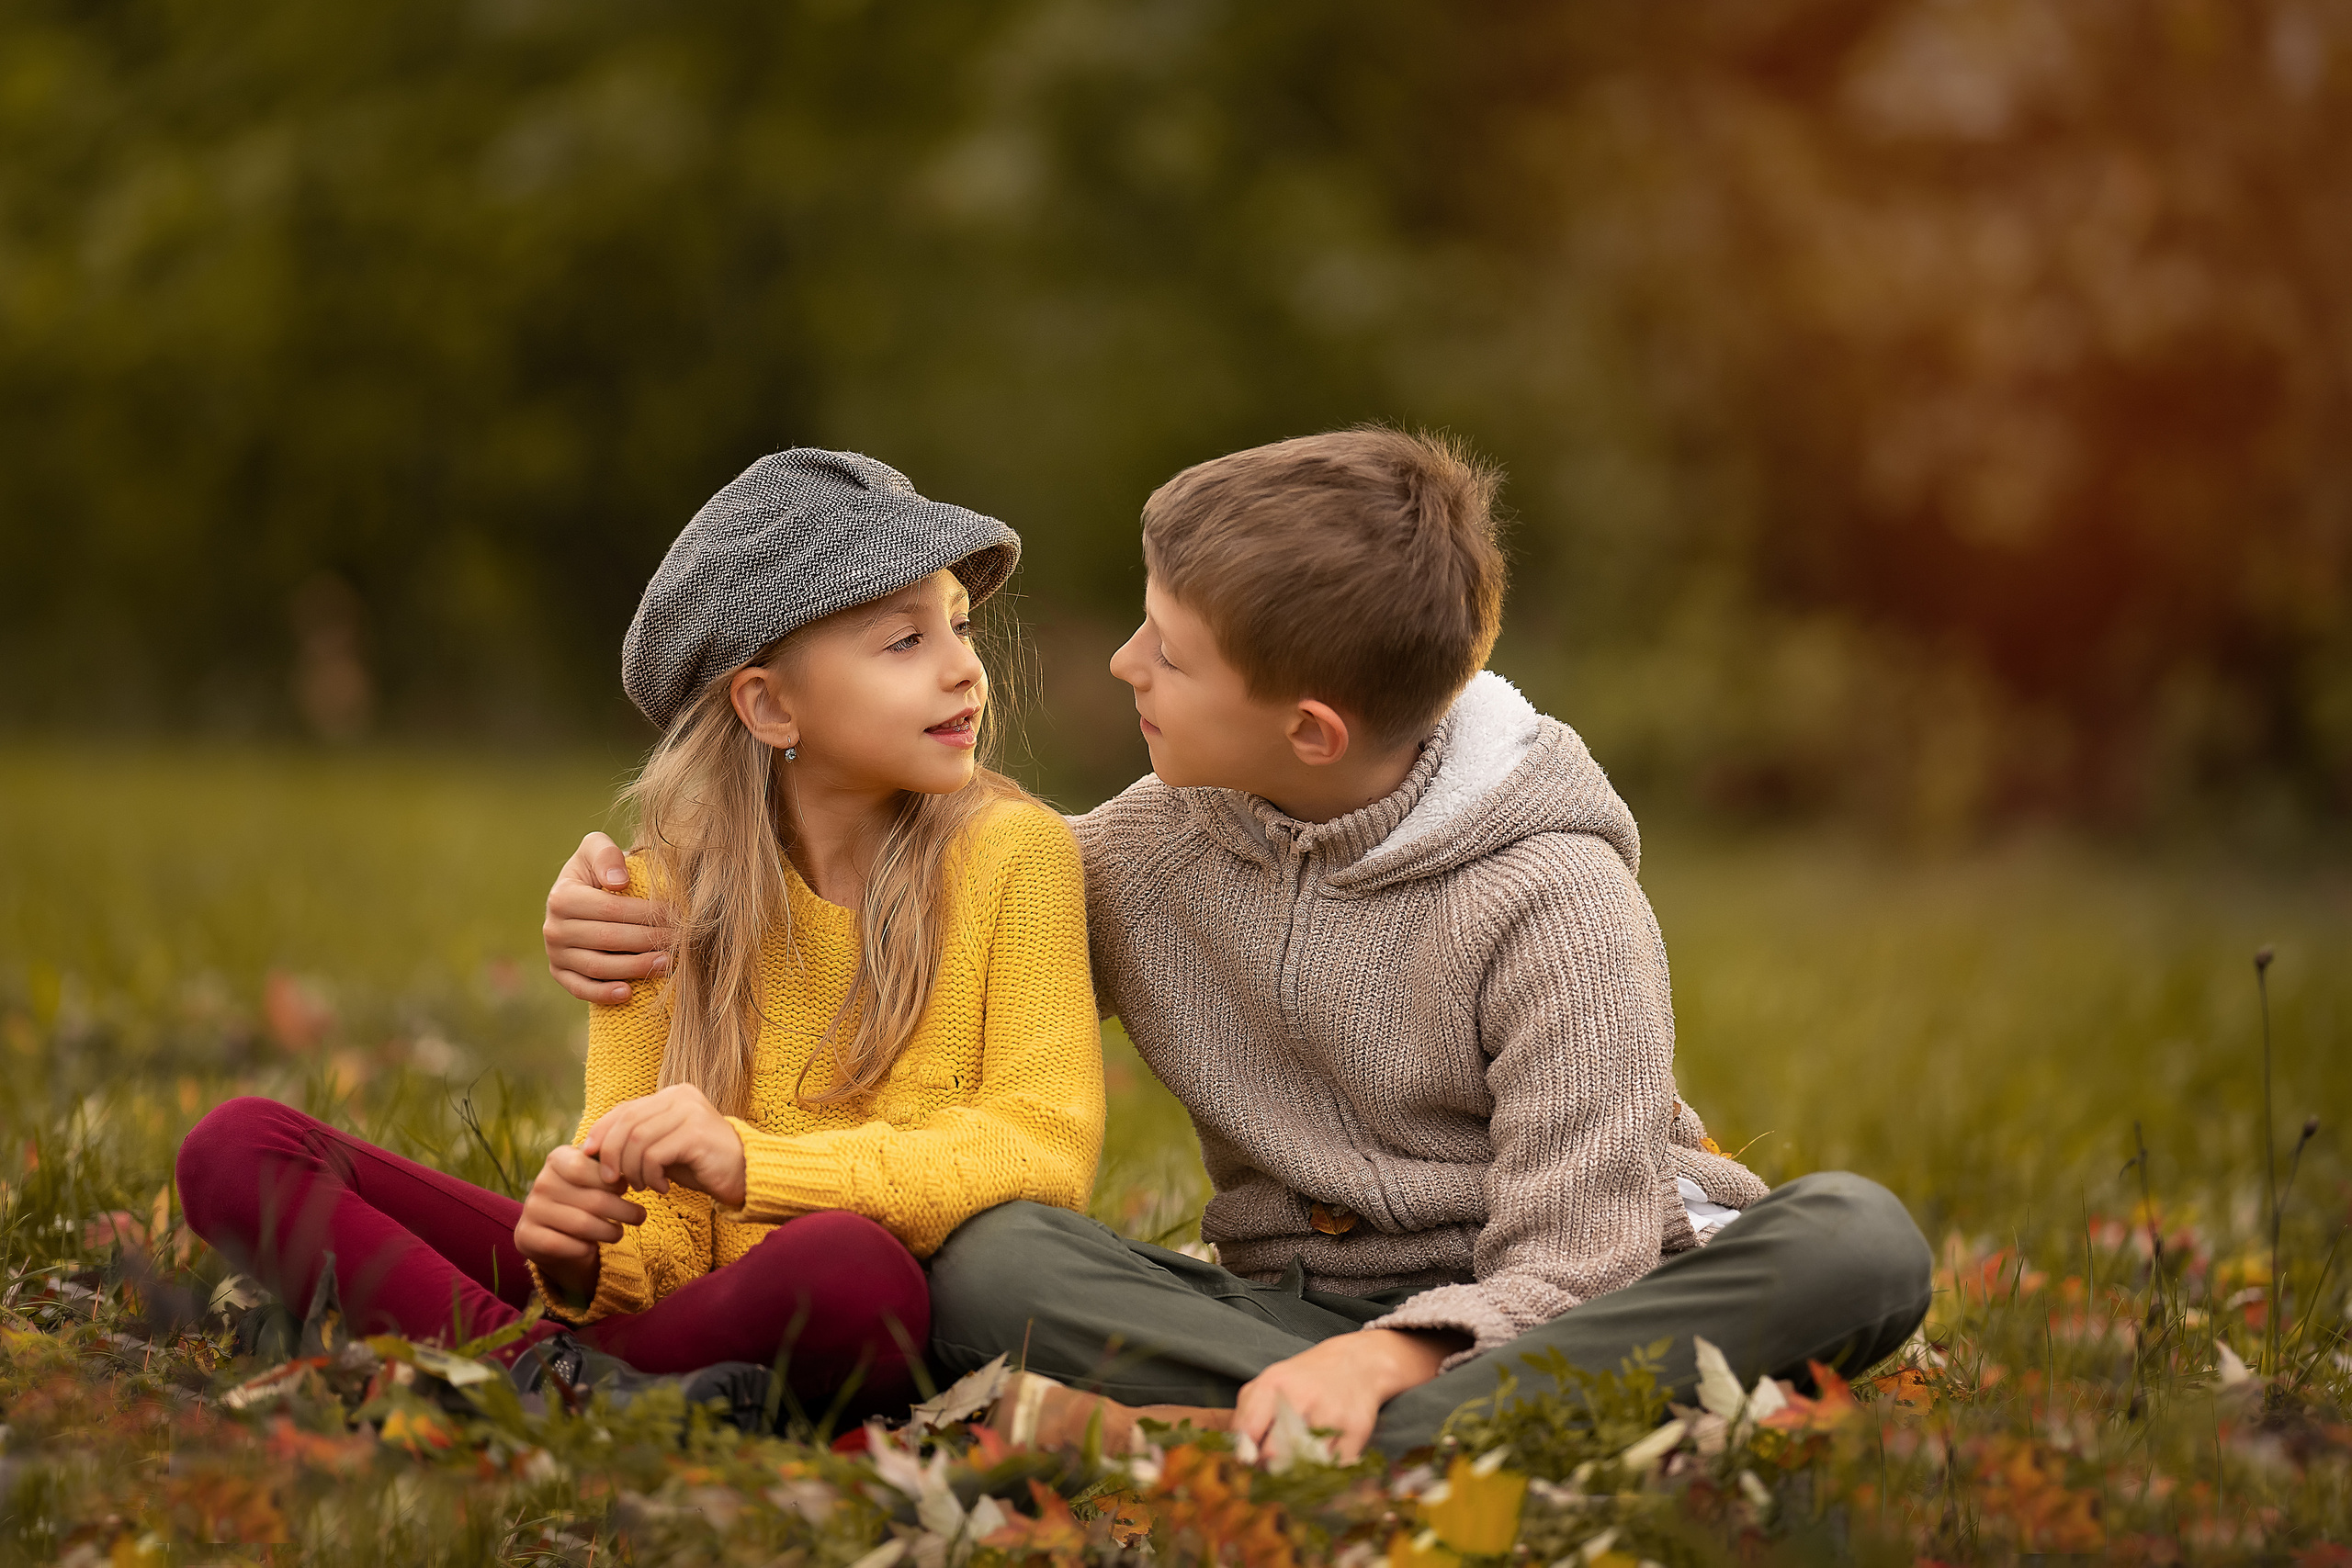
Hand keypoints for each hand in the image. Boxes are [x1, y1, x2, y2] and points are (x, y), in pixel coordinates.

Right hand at [514, 1144, 647, 1301]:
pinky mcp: (526, 1236)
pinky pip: (561, 1245)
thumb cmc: (585, 1195)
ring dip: (609, 1232)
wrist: (554, 1228)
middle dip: (624, 1211)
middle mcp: (540, 1182)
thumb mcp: (596, 1175)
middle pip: (593, 1200)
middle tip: (640, 1216)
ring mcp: (531, 1210)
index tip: (627, 1188)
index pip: (586, 1167)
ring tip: (619, 1232)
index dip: (612, 1181)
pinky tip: (592, 1247)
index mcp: (557, 1159)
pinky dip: (583, 1248)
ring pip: (582, 1225)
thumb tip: (631, 1166)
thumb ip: (611, 1166)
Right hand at [544, 831, 671, 1002]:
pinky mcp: (560, 974)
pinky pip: (581, 989)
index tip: (678, 915)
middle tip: (682, 941)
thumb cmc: (599, 869)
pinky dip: (604, 994)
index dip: (648, 913)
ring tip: (667, 963)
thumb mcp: (597, 848)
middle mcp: (553, 927)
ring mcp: (555, 954)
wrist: (583, 892)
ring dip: (635, 968)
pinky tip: (630, 992)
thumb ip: (606, 855)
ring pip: (598, 967)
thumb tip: (619, 883)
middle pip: (609, 939)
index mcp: (562, 896)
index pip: (612, 909)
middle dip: (649, 940)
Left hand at [582, 1084, 748, 1208]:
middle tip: (612, 1181)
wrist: (745, 1175)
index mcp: (672, 1095)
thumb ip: (636, 1140)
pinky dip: (650, 1176)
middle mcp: (680, 1096)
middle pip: (626, 1123)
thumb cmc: (701, 1164)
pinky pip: (654, 1155)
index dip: (601, 1132)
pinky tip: (662, 1188)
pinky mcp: (695, 1133)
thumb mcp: (663, 1148)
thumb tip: (592, 1147)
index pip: (624, 1109)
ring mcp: (690, 1112)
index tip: (589, 1157)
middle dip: (611, 1155)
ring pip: (637, 1140)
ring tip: (642, 1186)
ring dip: (632, 1170)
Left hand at [1233, 1327, 1464, 1461]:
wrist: (1357, 1363)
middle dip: (1270, 1468)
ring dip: (1299, 1473)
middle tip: (1275, 1468)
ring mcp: (1330, 1414)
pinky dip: (1326, 1475)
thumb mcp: (1268, 1383)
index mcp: (1273, 1384)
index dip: (1244, 1456)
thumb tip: (1239, 1456)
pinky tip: (1324, 1463)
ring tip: (1300, 1464)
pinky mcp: (1355, 1431)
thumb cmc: (1305, 1380)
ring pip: (1302, 1466)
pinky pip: (1333, 1471)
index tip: (1248, 1465)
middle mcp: (1301, 1397)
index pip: (1247, 1432)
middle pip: (1272, 1455)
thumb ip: (1246, 1416)